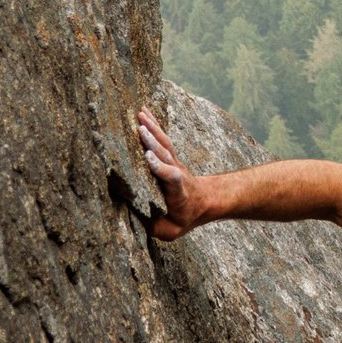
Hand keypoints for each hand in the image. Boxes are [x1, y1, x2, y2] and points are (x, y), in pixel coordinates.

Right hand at [136, 104, 212, 238]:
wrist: (205, 201)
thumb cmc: (184, 217)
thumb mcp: (172, 231)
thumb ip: (155, 227)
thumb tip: (136, 221)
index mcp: (177, 191)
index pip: (171, 177)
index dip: (160, 167)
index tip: (148, 157)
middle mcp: (176, 173)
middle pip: (166, 155)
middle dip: (153, 142)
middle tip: (140, 128)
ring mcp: (174, 162)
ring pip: (164, 143)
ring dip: (152, 128)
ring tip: (140, 114)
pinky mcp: (169, 156)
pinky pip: (162, 139)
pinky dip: (153, 124)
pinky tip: (143, 111)